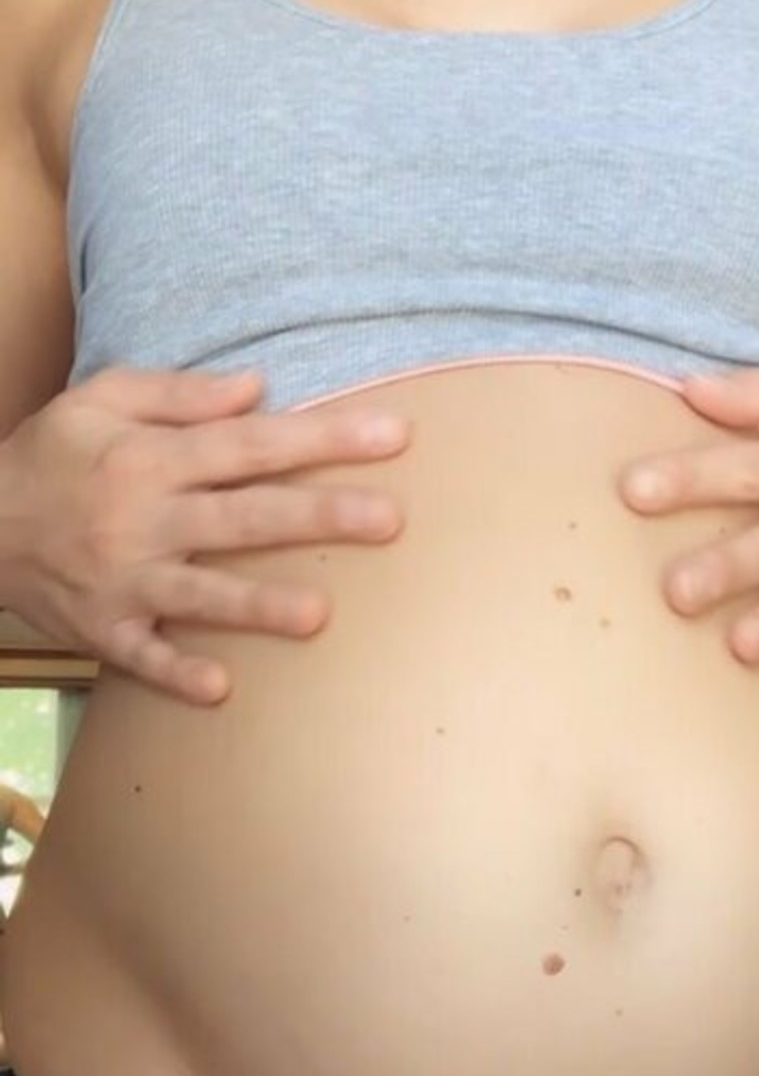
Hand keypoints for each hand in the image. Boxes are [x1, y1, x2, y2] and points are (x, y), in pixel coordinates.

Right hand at [0, 365, 409, 704]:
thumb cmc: (49, 457)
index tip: (392, 436)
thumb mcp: (98, 399)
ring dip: (257, 605)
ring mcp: (123, 579)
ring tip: (318, 615)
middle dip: (318, 516)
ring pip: (200, 592)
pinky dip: (175, 672)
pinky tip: (219, 687)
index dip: (322, 439)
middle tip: (390, 519)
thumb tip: (257, 388)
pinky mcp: (102, 628)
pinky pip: (142, 656)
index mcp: (150, 457)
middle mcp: (142, 518)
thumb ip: (180, 394)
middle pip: (243, 516)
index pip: (251, 444)